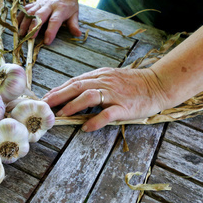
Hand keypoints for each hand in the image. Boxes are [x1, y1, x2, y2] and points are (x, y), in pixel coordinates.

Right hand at [17, 0, 81, 44]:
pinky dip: (20, 16)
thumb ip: (74, 25)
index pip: (55, 21)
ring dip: (25, 23)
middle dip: (34, 26)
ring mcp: (40, 3)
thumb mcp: (74, 15)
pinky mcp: (34, 3)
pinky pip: (25, 9)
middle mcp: (49, 5)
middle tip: (30, 37)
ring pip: (30, 12)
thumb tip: (78, 34)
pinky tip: (17, 25)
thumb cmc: (69, 7)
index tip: (47, 42)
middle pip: (40, 15)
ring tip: (21, 34)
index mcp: (60, 9)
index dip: (51, 31)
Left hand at [42, 67, 169, 130]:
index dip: (58, 90)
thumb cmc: (134, 84)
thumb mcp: (111, 78)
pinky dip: (95, 121)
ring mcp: (115, 94)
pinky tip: (86, 127)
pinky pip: (107, 114)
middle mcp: (105, 82)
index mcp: (100, 75)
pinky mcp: (124, 106)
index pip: (74, 81)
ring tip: (61, 114)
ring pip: (89, 97)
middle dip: (58, 96)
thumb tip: (73, 93)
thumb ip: (93, 84)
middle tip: (44, 105)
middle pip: (77, 87)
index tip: (44, 98)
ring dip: (72, 106)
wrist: (159, 84)